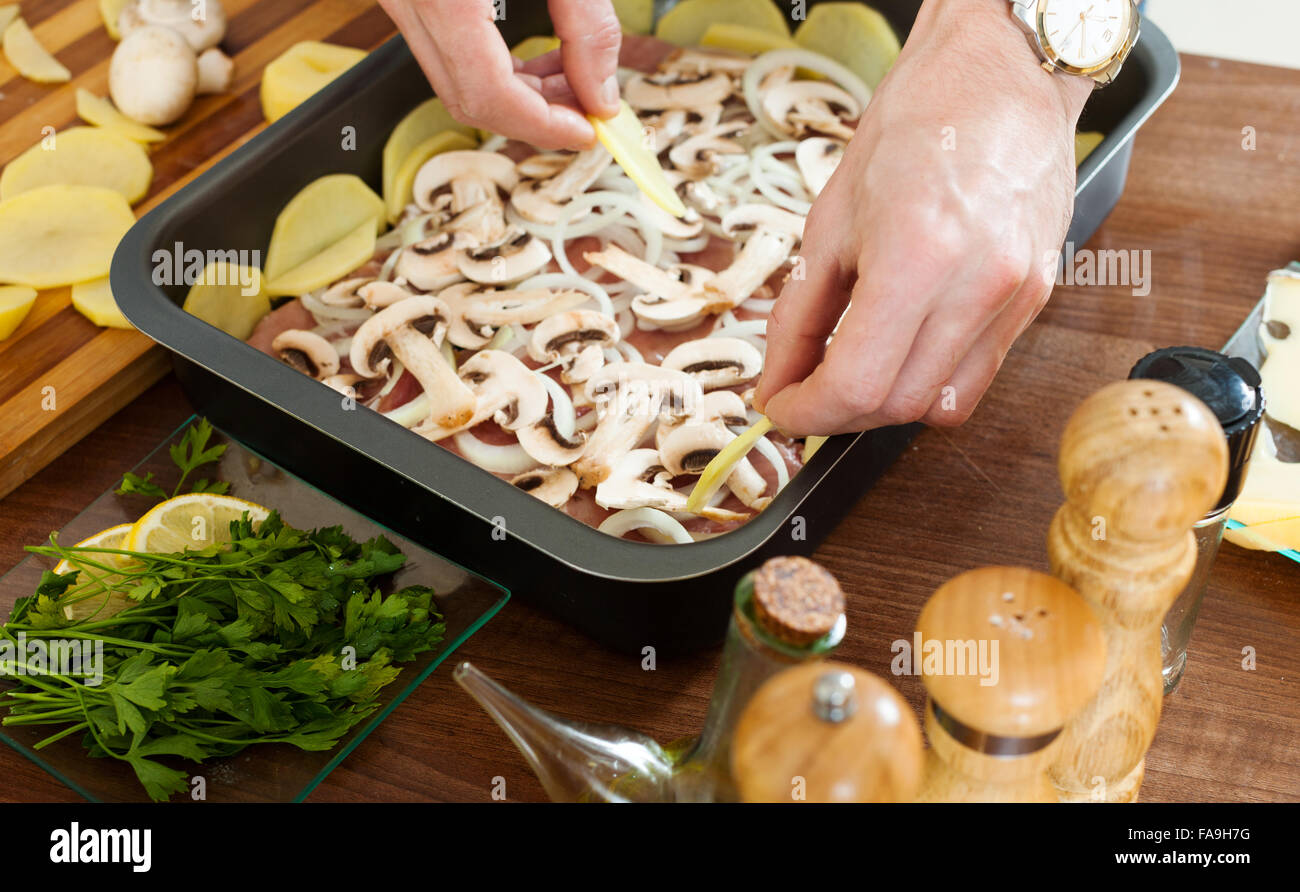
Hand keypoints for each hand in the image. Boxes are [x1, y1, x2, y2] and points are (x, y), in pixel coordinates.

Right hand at [379, 0, 622, 149]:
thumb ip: (587, 26)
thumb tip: (601, 96)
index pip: (489, 93)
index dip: (544, 126)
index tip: (590, 132)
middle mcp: (408, 0)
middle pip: (469, 98)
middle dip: (536, 119)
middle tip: (590, 113)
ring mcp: (403, 0)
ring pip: (457, 84)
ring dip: (521, 98)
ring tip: (576, 82)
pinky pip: (451, 56)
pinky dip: (501, 71)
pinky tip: (545, 63)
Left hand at [755, 0, 1092, 435]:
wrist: (999, 73)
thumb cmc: (915, 124)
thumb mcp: (829, 222)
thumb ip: (799, 316)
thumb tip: (778, 381)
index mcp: (918, 256)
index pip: (856, 384)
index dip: (807, 411)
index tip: (782, 407)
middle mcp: (979, 285)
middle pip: (897, 405)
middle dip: (840, 412)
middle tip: (807, 389)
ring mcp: (1018, 296)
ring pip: (941, 404)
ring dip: (885, 403)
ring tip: (854, 368)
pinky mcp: (1037, 298)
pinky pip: (977, 376)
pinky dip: (929, 380)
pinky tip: (903, 348)